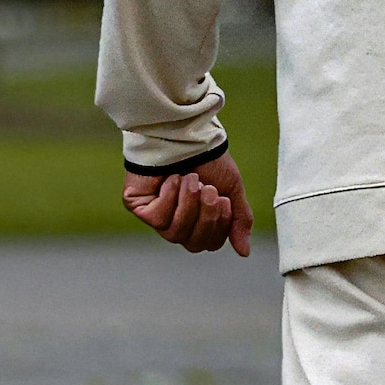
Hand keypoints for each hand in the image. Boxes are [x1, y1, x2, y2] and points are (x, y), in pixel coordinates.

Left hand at [121, 153, 255, 255]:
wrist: (183, 133)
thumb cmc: (206, 157)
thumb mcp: (230, 188)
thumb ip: (239, 220)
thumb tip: (244, 252)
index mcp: (199, 220)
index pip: (211, 243)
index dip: (219, 226)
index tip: (223, 199)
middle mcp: (178, 222)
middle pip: (194, 243)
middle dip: (205, 216)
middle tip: (208, 189)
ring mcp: (157, 216)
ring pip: (175, 233)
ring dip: (188, 204)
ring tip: (191, 180)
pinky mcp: (139, 207)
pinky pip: (157, 219)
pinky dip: (169, 197)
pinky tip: (171, 179)